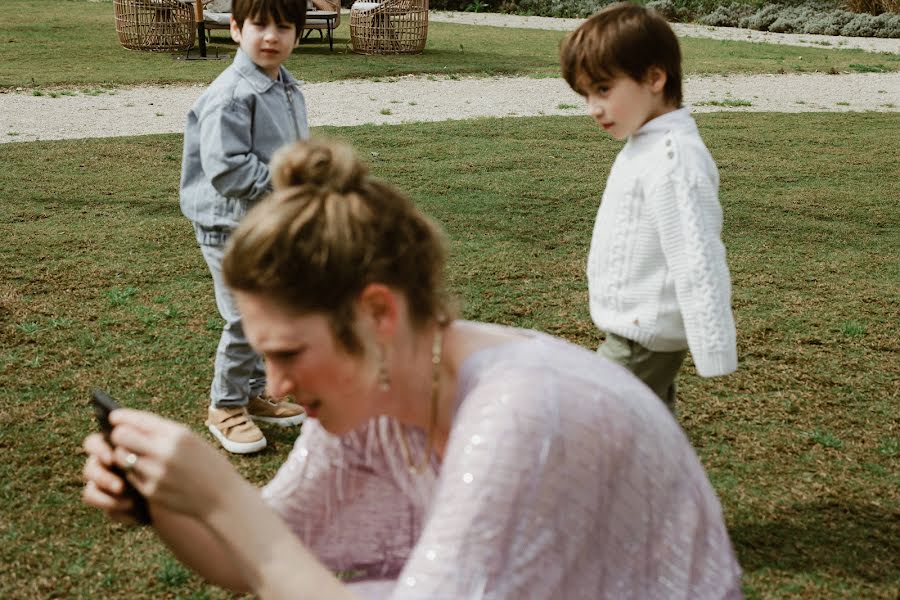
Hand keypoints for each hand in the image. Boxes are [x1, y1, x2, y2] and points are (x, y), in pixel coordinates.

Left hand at [90, 409, 241, 519]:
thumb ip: (164, 433)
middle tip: (121, 438)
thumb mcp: (192, 441)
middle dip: (118, 436)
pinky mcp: (151, 491)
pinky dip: (134, 473)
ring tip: (134, 455)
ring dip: (124, 455)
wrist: (223, 497)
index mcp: (177, 434)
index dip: (121, 417)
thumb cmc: (208, 465)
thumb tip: (129, 426)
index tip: (114, 416)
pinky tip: (146, 472)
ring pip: (122, 458)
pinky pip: (131, 476)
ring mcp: (156, 473)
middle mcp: (164, 452)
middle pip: (121, 437)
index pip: (137, 419)